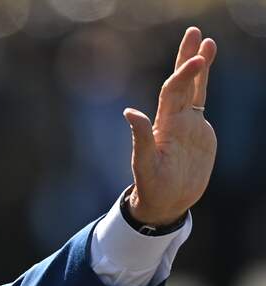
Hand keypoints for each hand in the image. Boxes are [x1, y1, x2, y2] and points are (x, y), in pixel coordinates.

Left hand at [123, 27, 216, 225]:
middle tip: (195, 33)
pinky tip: (203, 71)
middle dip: (188, 58)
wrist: (165, 202)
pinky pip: (199, 103)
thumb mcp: (145, 165)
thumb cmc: (152, 187)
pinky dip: (202, 86)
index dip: (183, 75)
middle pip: (182, 82)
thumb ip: (140, 139)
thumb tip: (128, 112)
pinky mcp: (198, 132)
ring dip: (199, 67)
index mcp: (164, 125)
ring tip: (207, 44)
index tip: (196, 60)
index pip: (173, 92)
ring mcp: (187, 124)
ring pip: (193, 89)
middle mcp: (175, 120)